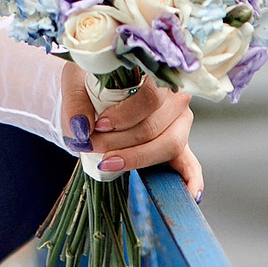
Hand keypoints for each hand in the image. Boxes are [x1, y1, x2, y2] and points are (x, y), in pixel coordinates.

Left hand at [62, 66, 203, 199]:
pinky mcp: (179, 143)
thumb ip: (76, 102)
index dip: (124, 115)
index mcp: (157, 71)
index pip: (150, 96)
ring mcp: (180, 120)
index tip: (97, 126)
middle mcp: (175, 94)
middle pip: (156, 125)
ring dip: (136, 158)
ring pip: (168, 144)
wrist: (94, 88)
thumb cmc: (91, 79)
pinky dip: (192, 180)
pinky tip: (190, 194)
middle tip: (92, 144)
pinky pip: (192, 164)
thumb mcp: (76, 81)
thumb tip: (82, 128)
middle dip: (120, 141)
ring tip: (108, 162)